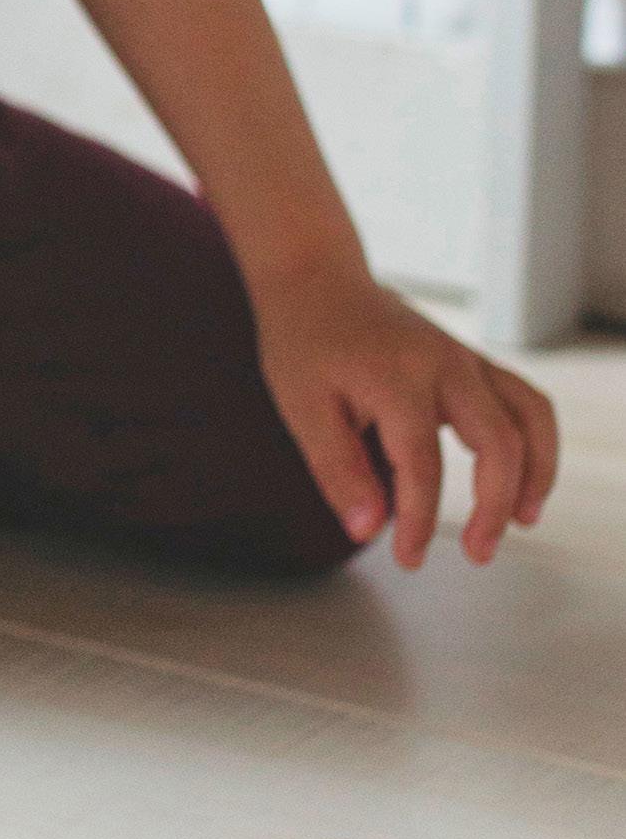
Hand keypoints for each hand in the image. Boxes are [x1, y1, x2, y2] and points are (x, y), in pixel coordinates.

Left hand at [249, 258, 557, 567]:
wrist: (318, 280)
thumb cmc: (305, 344)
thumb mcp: (300, 408)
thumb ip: (337, 470)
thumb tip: (369, 529)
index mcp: (398, 378)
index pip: (423, 465)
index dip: (420, 520)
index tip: (408, 557)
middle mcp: (446, 365)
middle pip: (499, 443)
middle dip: (495, 506)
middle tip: (477, 554)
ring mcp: (468, 360)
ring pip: (531, 417)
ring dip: (537, 473)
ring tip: (523, 520)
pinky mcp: (476, 363)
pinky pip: (527, 403)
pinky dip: (536, 444)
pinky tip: (521, 483)